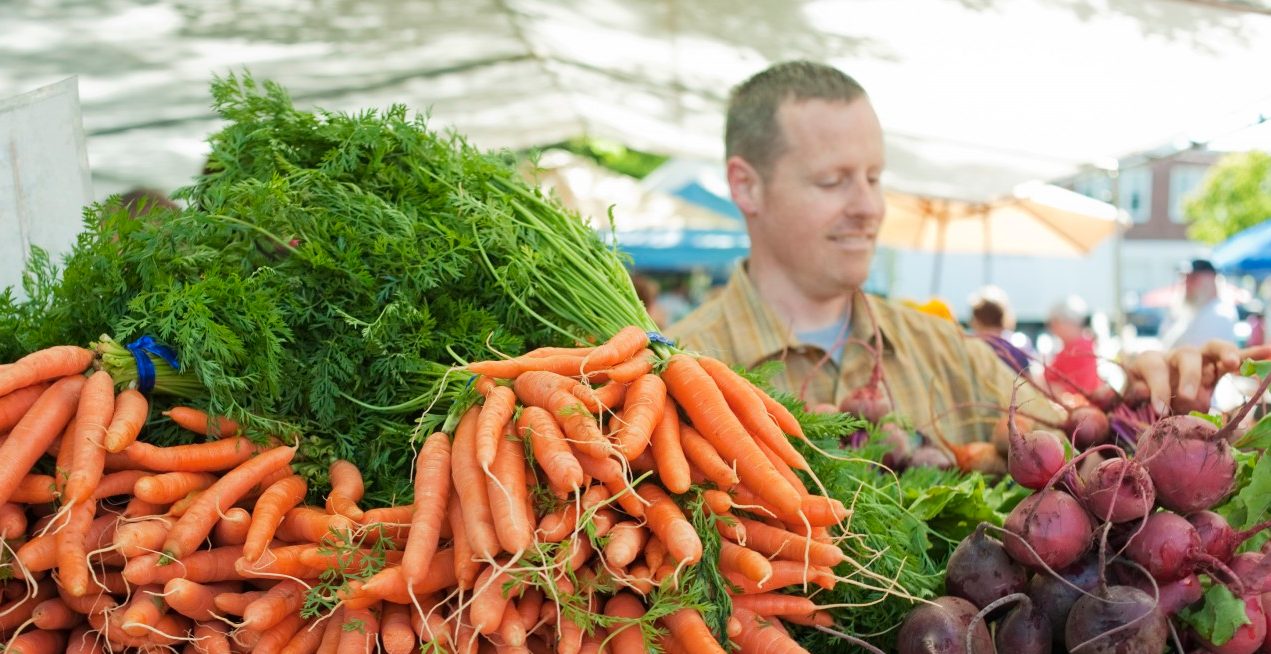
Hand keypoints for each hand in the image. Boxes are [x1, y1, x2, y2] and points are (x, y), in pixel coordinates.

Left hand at [1124, 341, 1270, 414]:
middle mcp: (1176, 356)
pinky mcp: (1218, 365)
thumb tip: (1101, 396)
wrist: (1156, 388)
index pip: (1153, 367)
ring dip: (1224, 353)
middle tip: (1188, 398)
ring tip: (1233, 364)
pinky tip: (1270, 351)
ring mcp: (1200, 358)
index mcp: (1149, 361)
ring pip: (1212, 348)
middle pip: (1186, 356)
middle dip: (1188, 376)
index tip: (1160, 409)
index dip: (1157, 387)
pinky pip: (1239, 355)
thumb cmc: (1140, 393)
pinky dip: (1254, 353)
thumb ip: (1114, 395)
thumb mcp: (1122, 395)